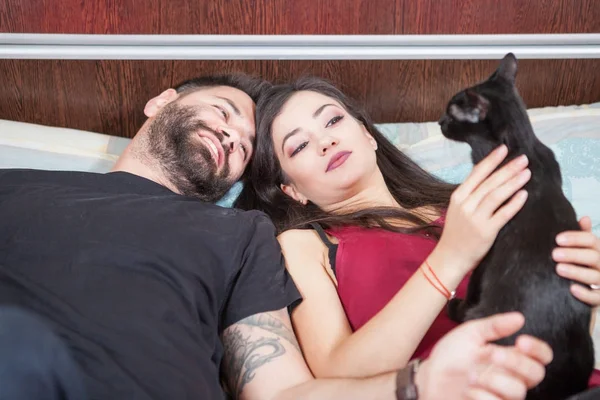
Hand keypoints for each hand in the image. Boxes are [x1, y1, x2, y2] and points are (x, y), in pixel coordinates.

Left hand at [416, 312, 551, 399]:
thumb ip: (494, 326)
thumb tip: (519, 318)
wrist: (428, 378)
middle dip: (516, 362)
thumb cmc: (450, 356)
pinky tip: (467, 390)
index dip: (539, 350)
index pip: (541, 357)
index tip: (521, 341)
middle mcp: (511, 377)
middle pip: (536, 374)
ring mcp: (502, 395)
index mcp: (510, 356)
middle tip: (493, 354)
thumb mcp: (469, 334)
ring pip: (518, 391)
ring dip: (493, 379)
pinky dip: (481, 395)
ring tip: (470, 374)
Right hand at [434, 145, 529, 273]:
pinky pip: (503, 214)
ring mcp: (475, 218)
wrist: (450, 257)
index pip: (476, 173)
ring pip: (496, 195)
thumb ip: (471, 195)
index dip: (491, 160)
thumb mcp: (458, 209)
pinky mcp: (486, 232)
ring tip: (527, 173)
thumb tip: (492, 178)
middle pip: (489, 182)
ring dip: (513, 182)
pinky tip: (524, 194)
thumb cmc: (457, 233)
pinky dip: (514, 204)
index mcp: (458, 197)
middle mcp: (465, 205)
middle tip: (523, 159)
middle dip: (508, 169)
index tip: (504, 149)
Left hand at [554, 216, 599, 305]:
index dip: (576, 238)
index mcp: (598, 251)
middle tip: (554, 254)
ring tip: (559, 269)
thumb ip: (582, 236)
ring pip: (594, 277)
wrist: (589, 293)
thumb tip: (585, 218)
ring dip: (576, 272)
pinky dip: (585, 294)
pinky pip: (596, 297)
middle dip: (574, 254)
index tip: (558, 239)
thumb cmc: (583, 266)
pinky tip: (572, 289)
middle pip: (593, 257)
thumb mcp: (583, 250)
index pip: (591, 240)